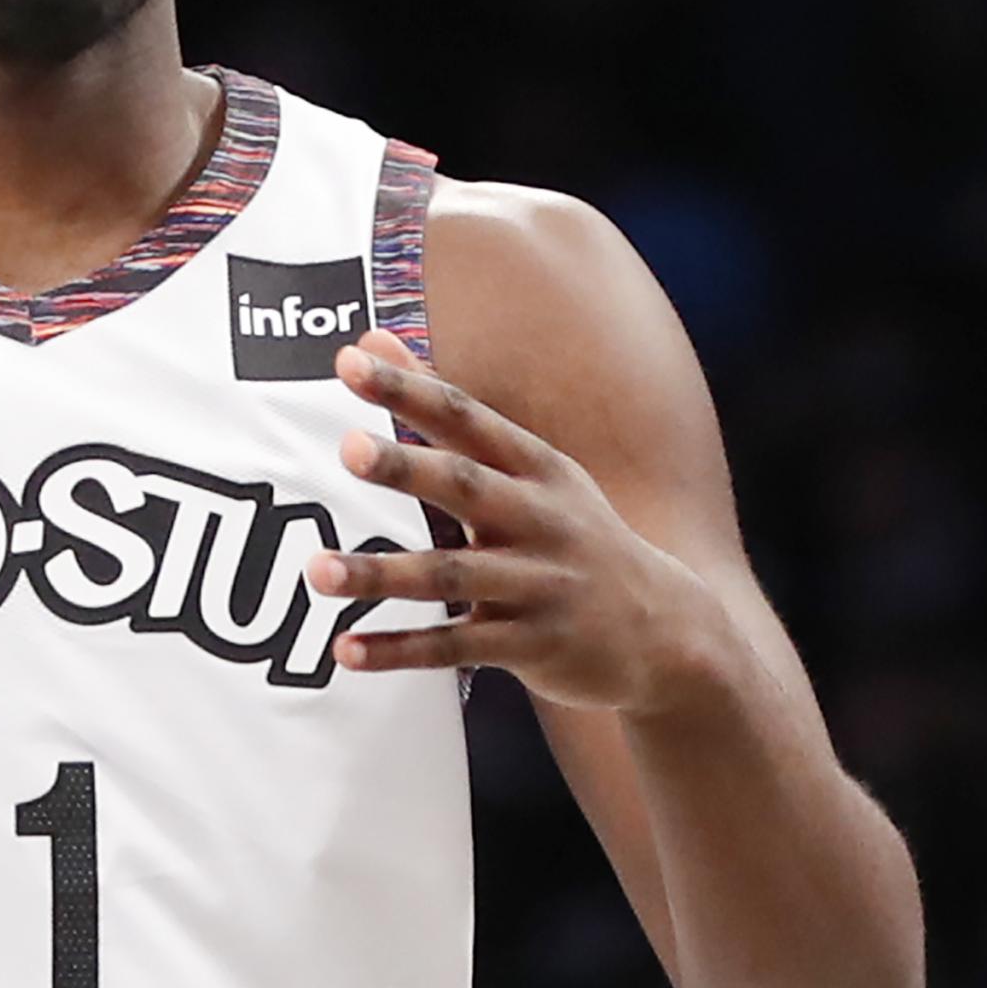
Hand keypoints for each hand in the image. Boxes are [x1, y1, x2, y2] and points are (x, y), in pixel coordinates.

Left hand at [303, 328, 737, 714]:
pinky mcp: (533, 645)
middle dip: (407, 468)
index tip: (351, 360)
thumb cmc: (574, 535)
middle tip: (348, 448)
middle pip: (465, 487)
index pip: (467, 418)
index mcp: (538, 469)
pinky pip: (456, 647)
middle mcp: (540, 520)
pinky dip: (400, 651)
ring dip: (381, 574)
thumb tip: (371, 337)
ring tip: (317, 570)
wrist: (669, 632)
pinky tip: (345, 650)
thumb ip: (447, 411)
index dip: (412, 388)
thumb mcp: (533, 469)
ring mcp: (539, 585)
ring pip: (450, 576)